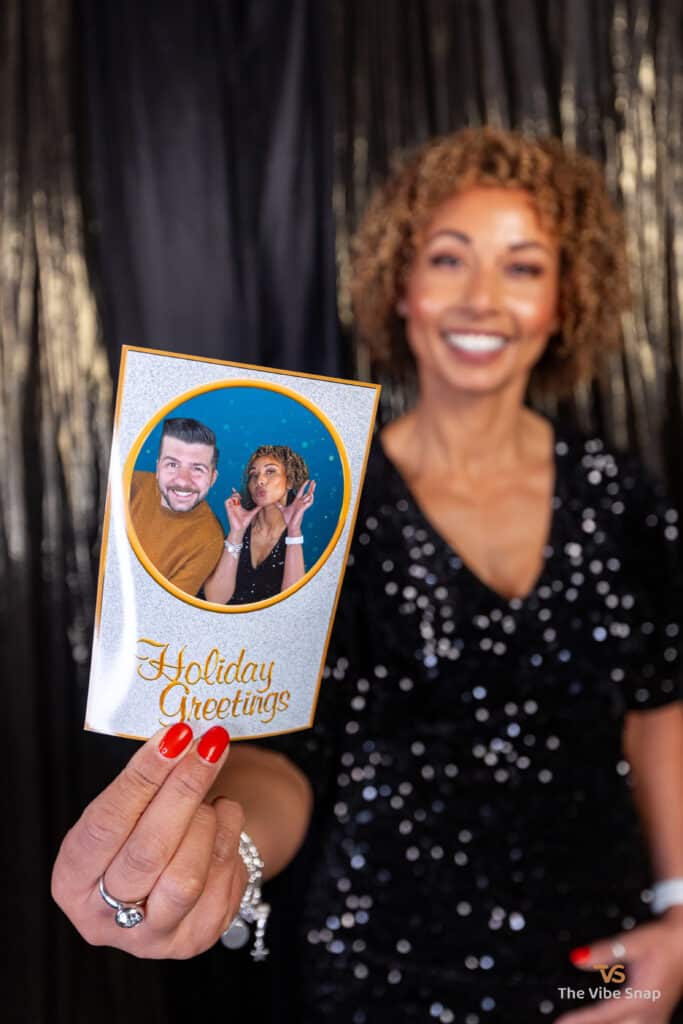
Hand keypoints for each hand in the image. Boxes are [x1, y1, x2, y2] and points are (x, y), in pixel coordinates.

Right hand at [51, 724, 245, 957]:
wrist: (174, 872)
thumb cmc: (140, 831)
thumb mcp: (126, 812)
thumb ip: (145, 783)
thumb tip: (182, 737)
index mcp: (72, 879)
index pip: (105, 824)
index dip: (142, 777)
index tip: (175, 735)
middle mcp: (103, 918)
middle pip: (147, 852)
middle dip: (184, 789)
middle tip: (209, 745)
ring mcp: (151, 937)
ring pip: (187, 876)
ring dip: (207, 822)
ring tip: (211, 798)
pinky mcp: (194, 940)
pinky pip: (221, 882)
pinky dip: (229, 838)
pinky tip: (223, 820)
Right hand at [225, 488, 258, 537]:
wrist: (240, 529)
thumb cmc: (244, 522)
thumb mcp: (252, 513)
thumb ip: (256, 509)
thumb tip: (262, 505)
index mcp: (239, 506)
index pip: (237, 497)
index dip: (237, 493)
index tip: (238, 489)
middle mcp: (235, 506)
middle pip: (233, 496)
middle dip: (236, 493)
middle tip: (240, 495)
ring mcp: (231, 508)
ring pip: (229, 498)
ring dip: (233, 496)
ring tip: (238, 498)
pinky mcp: (229, 509)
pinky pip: (226, 502)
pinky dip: (230, 500)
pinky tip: (235, 501)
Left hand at [278, 480, 315, 535]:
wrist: (291, 526)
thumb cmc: (288, 519)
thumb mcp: (282, 510)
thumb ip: (278, 505)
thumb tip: (273, 501)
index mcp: (297, 502)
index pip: (301, 492)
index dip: (304, 486)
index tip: (307, 481)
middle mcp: (301, 503)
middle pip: (307, 493)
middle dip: (310, 487)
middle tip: (314, 480)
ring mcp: (302, 506)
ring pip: (309, 497)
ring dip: (311, 491)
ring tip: (314, 485)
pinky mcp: (302, 509)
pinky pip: (308, 503)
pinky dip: (310, 499)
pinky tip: (311, 495)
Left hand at [556, 917, 682, 1022]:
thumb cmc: (661, 942)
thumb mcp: (632, 942)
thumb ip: (604, 952)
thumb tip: (577, 959)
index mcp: (642, 997)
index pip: (605, 1014)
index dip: (581, 1020)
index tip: (561, 1023)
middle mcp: (649, 1012)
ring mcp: (655, 1017)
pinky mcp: (656, 1016)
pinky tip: (606, 1023)